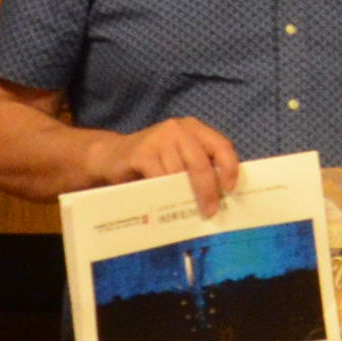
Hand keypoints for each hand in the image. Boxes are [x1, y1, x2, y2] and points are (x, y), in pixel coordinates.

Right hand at [106, 116, 242, 207]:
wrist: (111, 156)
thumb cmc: (153, 161)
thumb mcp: (180, 156)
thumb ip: (198, 166)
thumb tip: (221, 195)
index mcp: (194, 128)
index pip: (221, 146)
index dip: (230, 169)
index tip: (229, 190)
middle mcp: (178, 129)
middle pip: (201, 163)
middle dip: (208, 191)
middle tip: (209, 211)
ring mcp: (158, 139)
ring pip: (179, 174)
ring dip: (184, 196)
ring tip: (186, 210)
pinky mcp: (140, 153)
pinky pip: (158, 178)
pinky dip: (164, 193)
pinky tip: (164, 202)